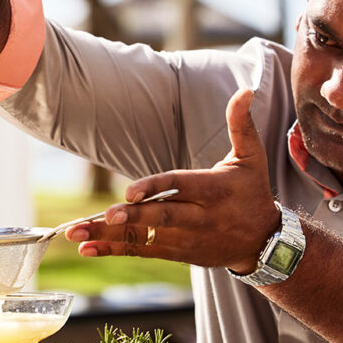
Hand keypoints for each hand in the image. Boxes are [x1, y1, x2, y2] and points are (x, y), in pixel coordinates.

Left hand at [63, 89, 279, 270]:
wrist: (264, 242)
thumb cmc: (252, 192)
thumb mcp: (253, 158)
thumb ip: (241, 124)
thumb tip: (245, 90)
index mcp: (214, 190)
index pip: (179, 186)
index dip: (154, 187)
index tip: (129, 192)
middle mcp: (200, 217)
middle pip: (162, 217)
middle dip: (134, 218)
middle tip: (107, 215)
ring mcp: (187, 238)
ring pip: (146, 237)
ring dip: (110, 237)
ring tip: (78, 235)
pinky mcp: (177, 252)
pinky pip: (143, 252)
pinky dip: (115, 250)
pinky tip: (87, 248)